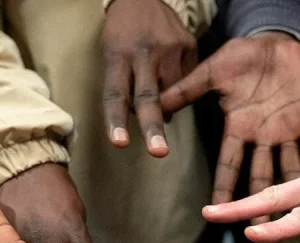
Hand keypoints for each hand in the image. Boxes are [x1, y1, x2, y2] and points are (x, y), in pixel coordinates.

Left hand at [102, 0, 197, 156]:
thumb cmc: (121, 33)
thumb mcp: (110, 52)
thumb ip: (121, 85)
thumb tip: (138, 117)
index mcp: (118, 55)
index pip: (115, 94)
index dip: (116, 121)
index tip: (120, 143)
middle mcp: (144, 52)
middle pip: (148, 98)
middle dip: (153, 128)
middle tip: (158, 152)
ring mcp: (170, 48)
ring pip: (172, 94)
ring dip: (166, 105)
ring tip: (159, 90)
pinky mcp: (189, 45)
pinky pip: (187, 79)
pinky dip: (178, 86)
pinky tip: (170, 73)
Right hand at [160, 33, 299, 223]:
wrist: (273, 39)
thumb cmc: (240, 55)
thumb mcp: (210, 72)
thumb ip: (186, 91)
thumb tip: (154, 107)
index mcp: (238, 127)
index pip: (228, 163)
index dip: (224, 188)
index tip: (217, 212)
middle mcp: (261, 135)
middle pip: (260, 175)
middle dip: (261, 202)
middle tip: (263, 227)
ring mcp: (286, 129)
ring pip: (289, 165)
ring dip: (294, 188)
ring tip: (298, 212)